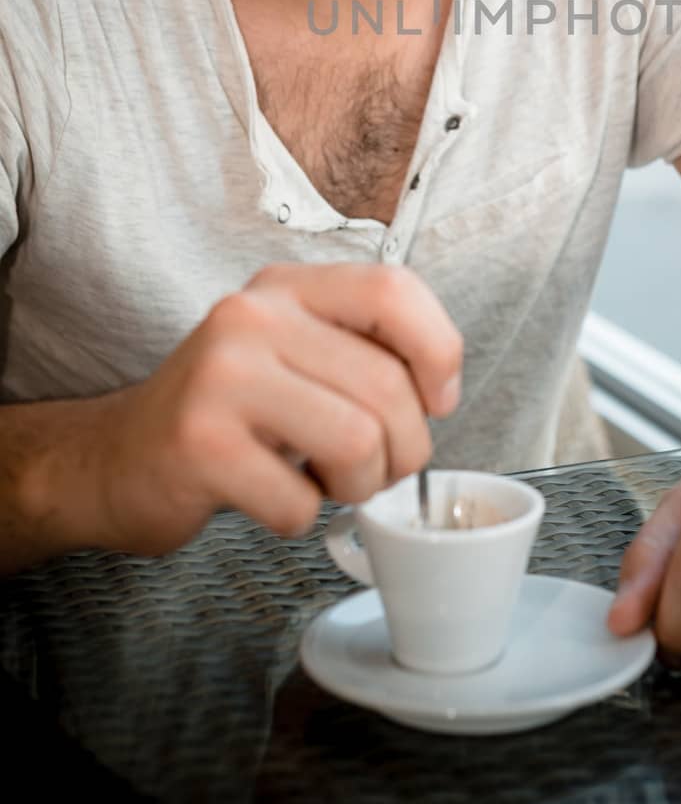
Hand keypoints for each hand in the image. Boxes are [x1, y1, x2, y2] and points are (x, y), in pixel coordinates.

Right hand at [79, 262, 462, 555]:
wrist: (115, 458)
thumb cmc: (226, 412)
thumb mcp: (292, 351)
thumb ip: (362, 347)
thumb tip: (442, 388)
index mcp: (287, 286)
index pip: (395, 290)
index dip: (438, 351)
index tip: (436, 401)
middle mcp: (252, 316)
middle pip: (387, 386)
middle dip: (403, 449)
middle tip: (373, 468)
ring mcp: (222, 377)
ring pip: (358, 443)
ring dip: (357, 487)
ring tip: (325, 482)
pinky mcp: (199, 444)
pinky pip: (300, 501)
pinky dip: (300, 516)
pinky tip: (272, 496)